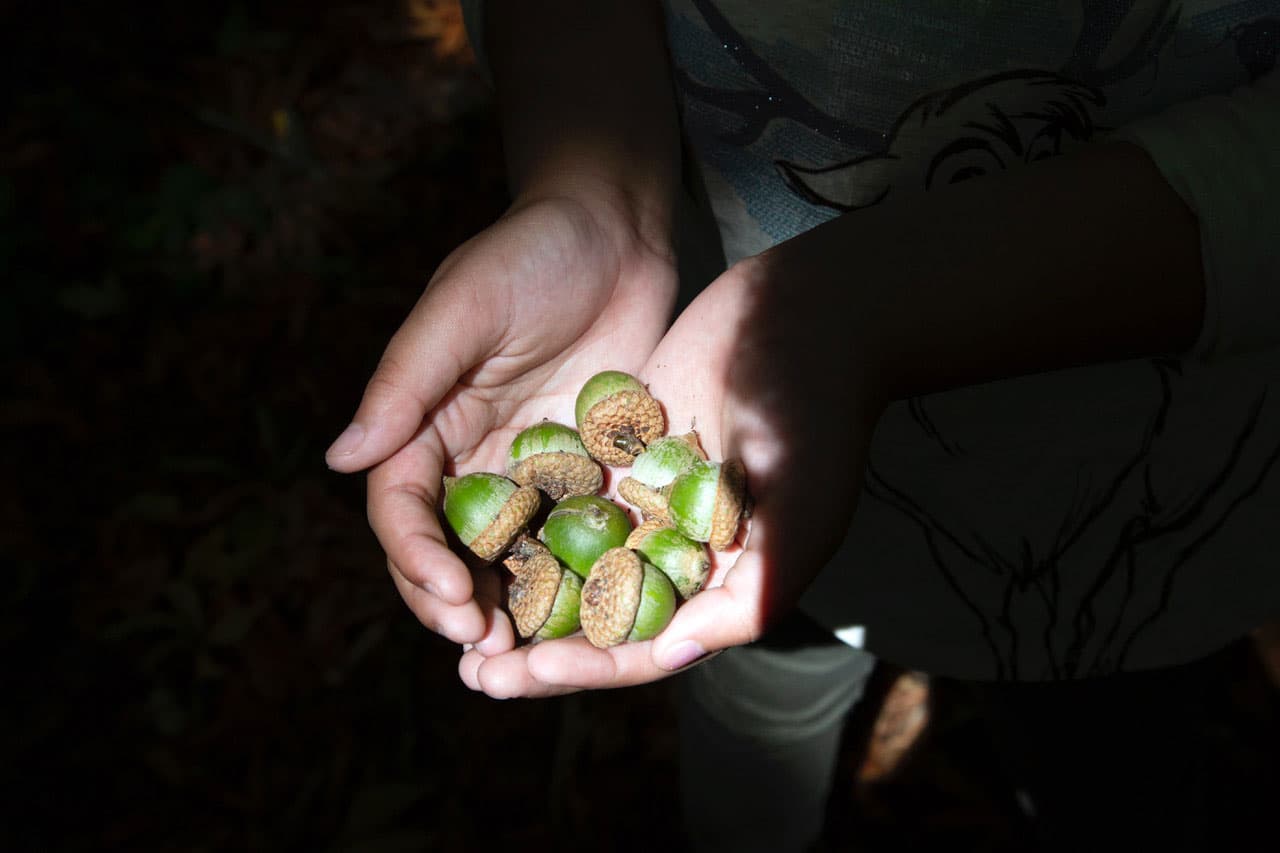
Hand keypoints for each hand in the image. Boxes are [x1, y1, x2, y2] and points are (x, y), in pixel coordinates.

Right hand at [327, 194, 676, 652]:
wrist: (616, 233)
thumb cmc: (532, 254)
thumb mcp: (463, 308)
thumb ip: (405, 384)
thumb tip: (339, 460)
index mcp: (426, 423)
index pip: (402, 506)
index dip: (414, 556)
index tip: (448, 593)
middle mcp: (472, 457)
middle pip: (448, 547)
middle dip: (455, 600)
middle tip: (483, 644)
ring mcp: (532, 470)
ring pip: (508, 557)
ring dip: (511, 606)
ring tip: (525, 655)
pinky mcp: (588, 473)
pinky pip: (575, 538)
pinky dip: (574, 581)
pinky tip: (588, 619)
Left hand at [459, 257, 883, 696]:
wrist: (806, 312)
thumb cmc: (815, 416)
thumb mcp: (801, 512)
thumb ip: (751, 593)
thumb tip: (674, 655)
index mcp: (720, 583)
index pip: (646, 647)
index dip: (587, 668)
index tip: (525, 669)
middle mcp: (677, 552)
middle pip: (597, 618)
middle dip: (537, 647)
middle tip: (473, 668)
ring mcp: (645, 503)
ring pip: (570, 563)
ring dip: (519, 593)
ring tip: (455, 610)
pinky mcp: (618, 455)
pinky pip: (561, 498)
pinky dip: (522, 521)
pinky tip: (470, 529)